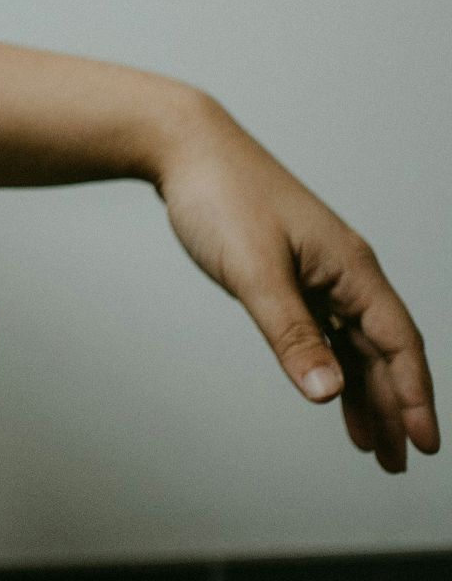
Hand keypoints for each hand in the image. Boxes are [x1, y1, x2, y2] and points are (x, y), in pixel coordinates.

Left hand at [153, 93, 438, 471]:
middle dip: (395, 407)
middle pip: (382, 351)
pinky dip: (331, 365)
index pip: (398, 343)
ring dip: (365, 393)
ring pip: (353, 344)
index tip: (426, 444)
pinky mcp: (289, 275)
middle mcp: (344, 272)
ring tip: (373, 445)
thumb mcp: (254, 271)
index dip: (415, 395)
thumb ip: (291, 333)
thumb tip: (329, 393)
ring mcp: (318, 274)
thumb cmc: (221, 196)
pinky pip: (324, 330)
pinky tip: (330, 393)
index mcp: (351, 268)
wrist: (184, 149)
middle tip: (398, 461)